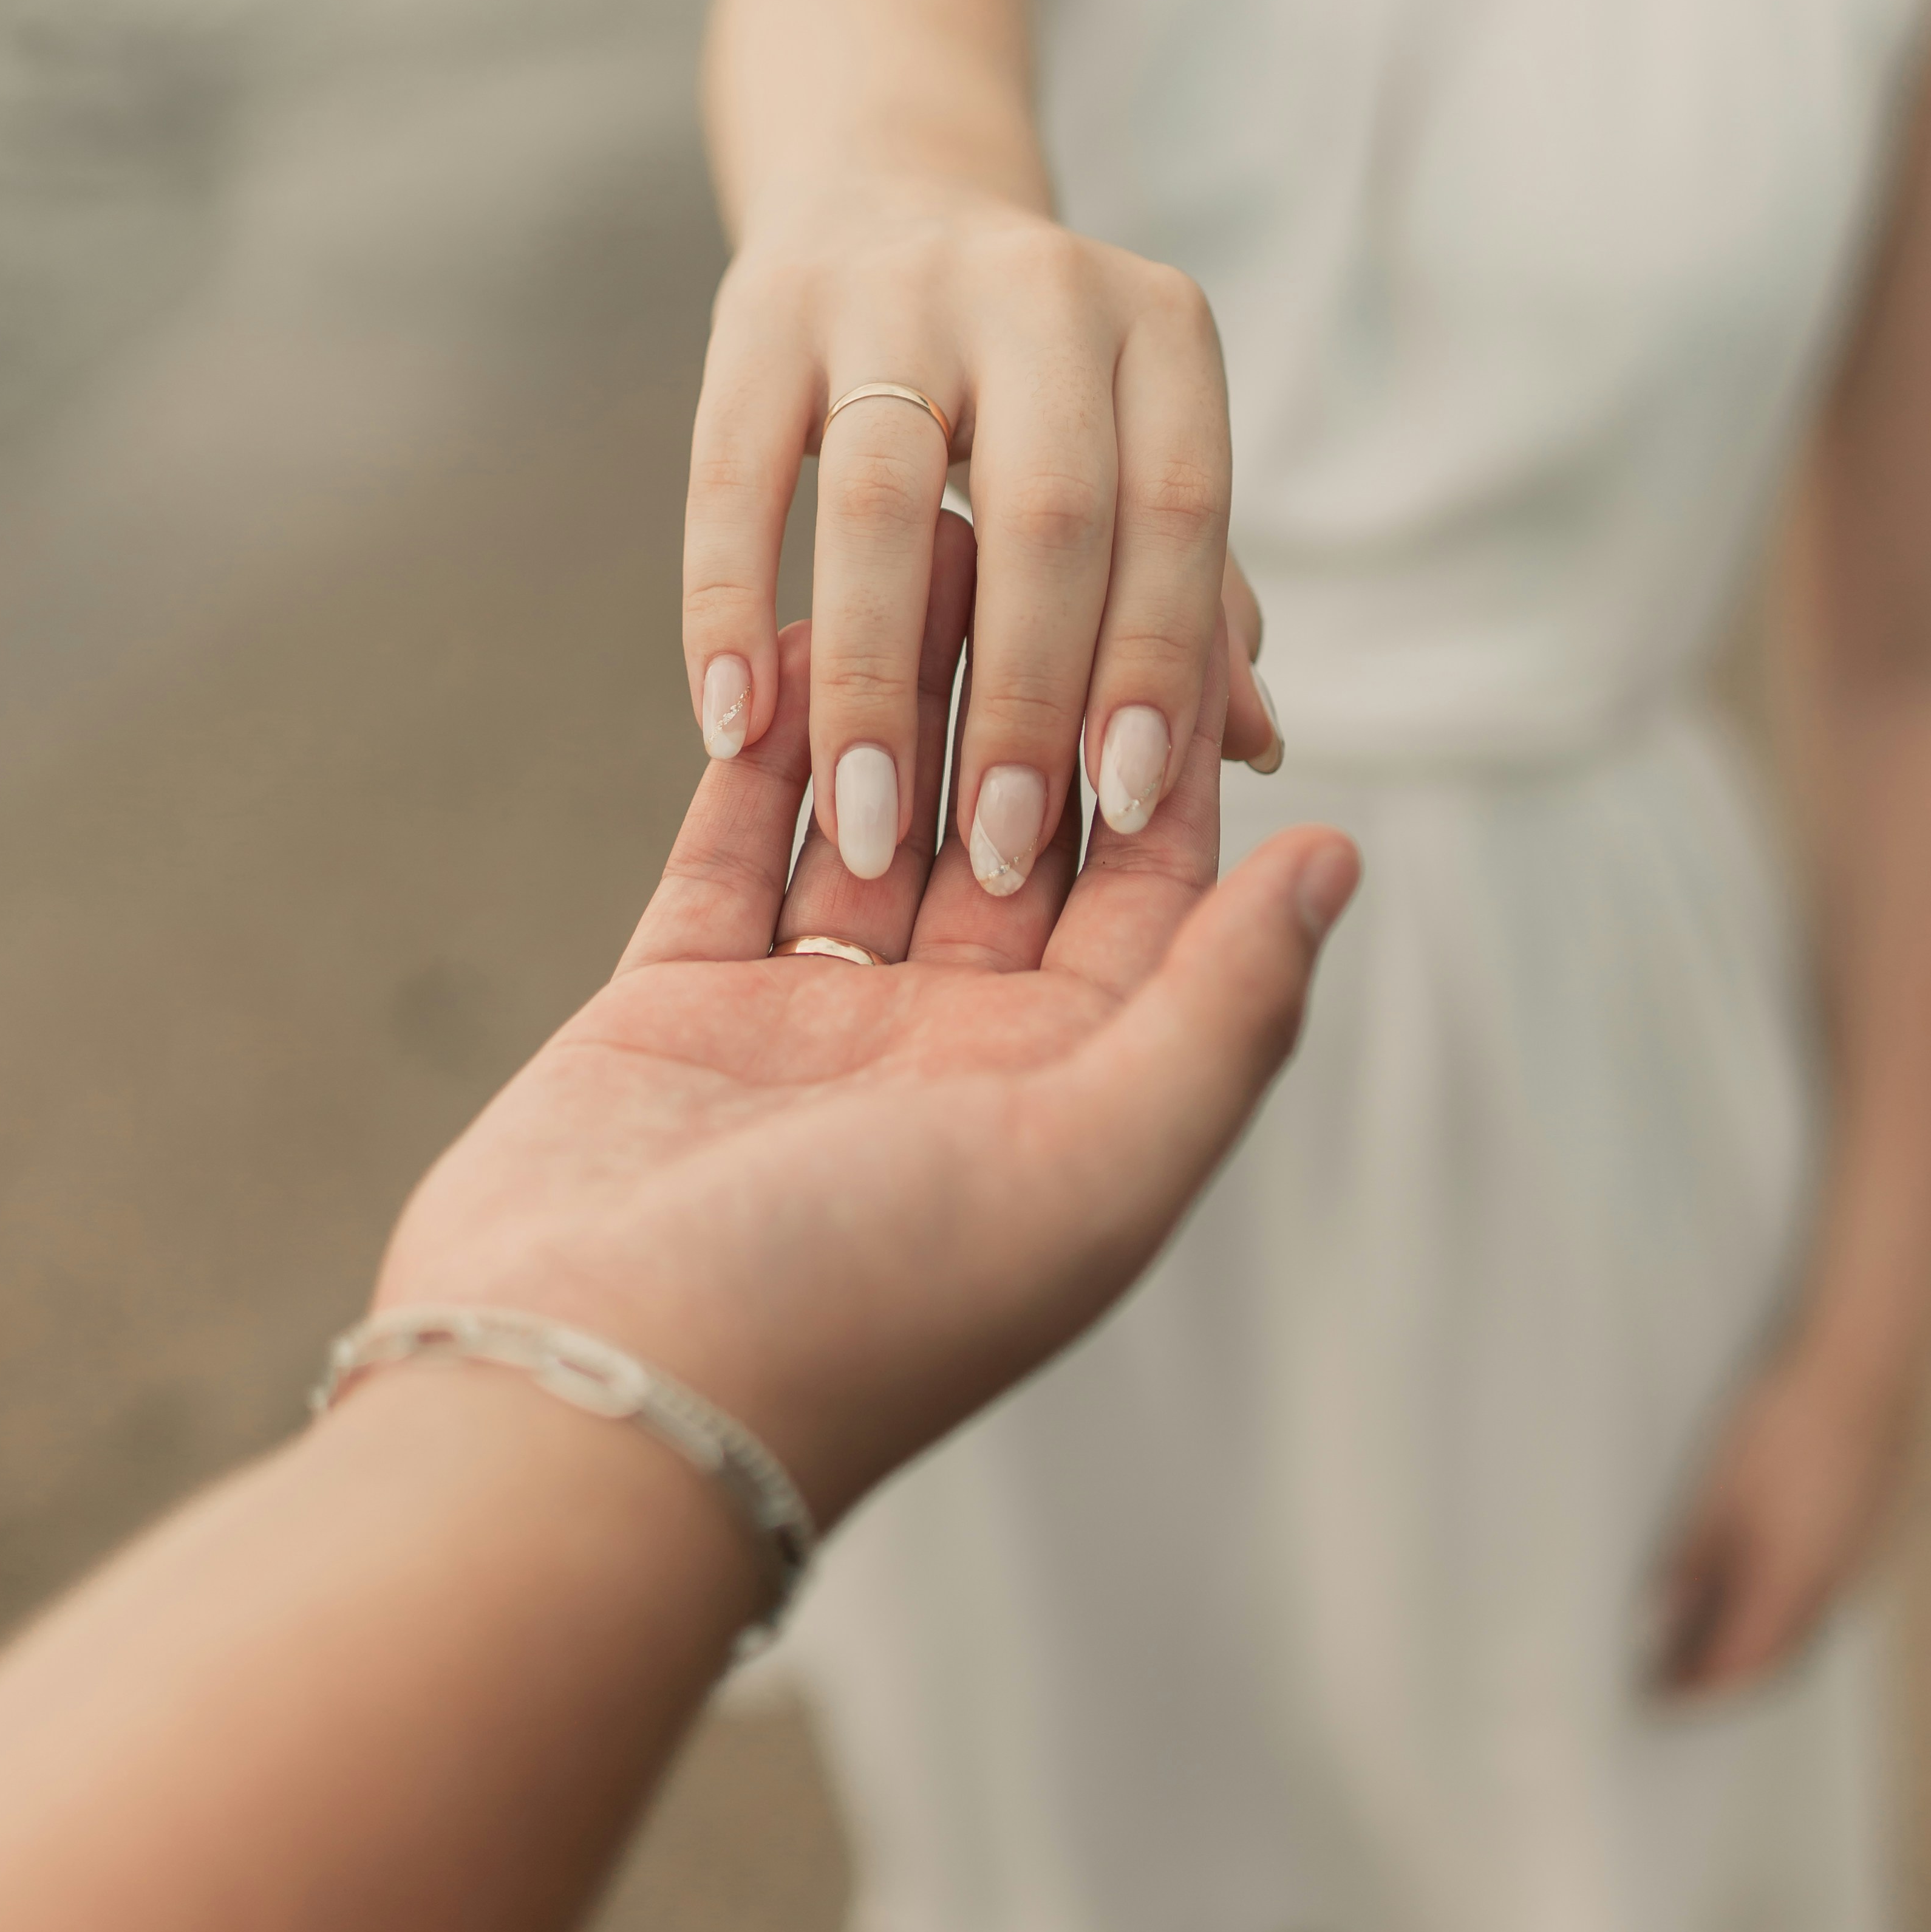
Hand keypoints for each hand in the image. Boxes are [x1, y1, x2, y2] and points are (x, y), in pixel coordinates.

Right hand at [388, 517, 1349, 1532]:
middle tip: (1034, 528)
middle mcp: (951, 1057)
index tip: (1184, 594)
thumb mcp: (1095, 1167)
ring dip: (901, 689)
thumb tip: (1335, 859)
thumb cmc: (858, 1305)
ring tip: (917, 539)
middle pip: (1015, 830)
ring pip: (876, 815)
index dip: (1169, 745)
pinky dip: (763, 741)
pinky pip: (735, 843)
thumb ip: (1223, 1011)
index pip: (1152, 888)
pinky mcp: (675, 1005)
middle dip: (1028, 686)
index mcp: (1068, 1099)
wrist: (595, 1402)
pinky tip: (789, 627)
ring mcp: (807, 1027)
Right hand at [681, 182, 1278, 908]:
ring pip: (880, 503)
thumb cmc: (1039, 388)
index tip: (1127, 809)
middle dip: (1023, 700)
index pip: (1179, 512)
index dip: (1155, 665)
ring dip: (871, 683)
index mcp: (1161, 330)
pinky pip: (733, 480)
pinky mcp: (756, 312)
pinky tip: (731, 728)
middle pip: (1046, 513)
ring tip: (863, 830)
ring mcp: (889, 289)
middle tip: (998, 855)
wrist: (885, 190)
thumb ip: (1191, 599)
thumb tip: (1251, 747)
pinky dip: (727, 611)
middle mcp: (1038, 291)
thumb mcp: (1134, 458)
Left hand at [1655, 1356, 1920, 1699]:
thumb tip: (1665, 1612)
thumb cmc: (1793, 1415)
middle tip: (1671, 1677)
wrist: (1871, 1363)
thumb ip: (1696, 1555)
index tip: (1658, 1699)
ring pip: (1800, 1622)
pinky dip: (1779, 1604)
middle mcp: (1837, 1580)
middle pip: (1775, 1653)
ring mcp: (1859, 1555)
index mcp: (1797, 1578)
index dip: (1699, 1689)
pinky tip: (1749, 1583)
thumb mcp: (1724, 1485)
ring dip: (1752, 1639)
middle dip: (1722, 1673)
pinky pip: (1821, 1588)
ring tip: (1697, 1636)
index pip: (1743, 1663)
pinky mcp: (1868, 1527)